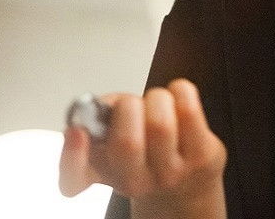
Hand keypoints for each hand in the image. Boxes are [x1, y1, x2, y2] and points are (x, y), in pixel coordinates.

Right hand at [59, 78, 227, 217]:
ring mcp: (171, 172)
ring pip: (160, 123)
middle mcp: (135, 181)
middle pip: (126, 142)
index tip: (78, 132)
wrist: (185, 182)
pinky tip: (178, 99)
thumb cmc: (145, 155)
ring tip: (158, 105)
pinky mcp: (202, 156)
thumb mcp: (111, 141)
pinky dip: (181, 91)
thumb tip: (96, 103)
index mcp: (104, 174)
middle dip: (126, 107)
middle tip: (130, 107)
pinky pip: (189, 110)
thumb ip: (94, 119)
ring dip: (156, 99)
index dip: (72, 154)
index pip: (74, 179)